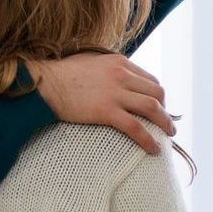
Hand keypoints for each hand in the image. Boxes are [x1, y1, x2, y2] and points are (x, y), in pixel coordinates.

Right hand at [29, 51, 174, 153]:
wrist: (44, 84)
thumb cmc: (63, 75)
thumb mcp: (92, 62)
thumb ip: (108, 70)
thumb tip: (118, 80)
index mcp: (120, 63)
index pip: (150, 79)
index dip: (158, 95)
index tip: (159, 107)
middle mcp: (122, 75)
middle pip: (156, 92)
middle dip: (165, 109)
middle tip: (166, 123)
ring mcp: (115, 93)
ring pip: (152, 108)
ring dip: (164, 123)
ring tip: (168, 135)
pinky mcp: (106, 111)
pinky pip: (135, 127)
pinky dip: (148, 139)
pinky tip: (154, 149)